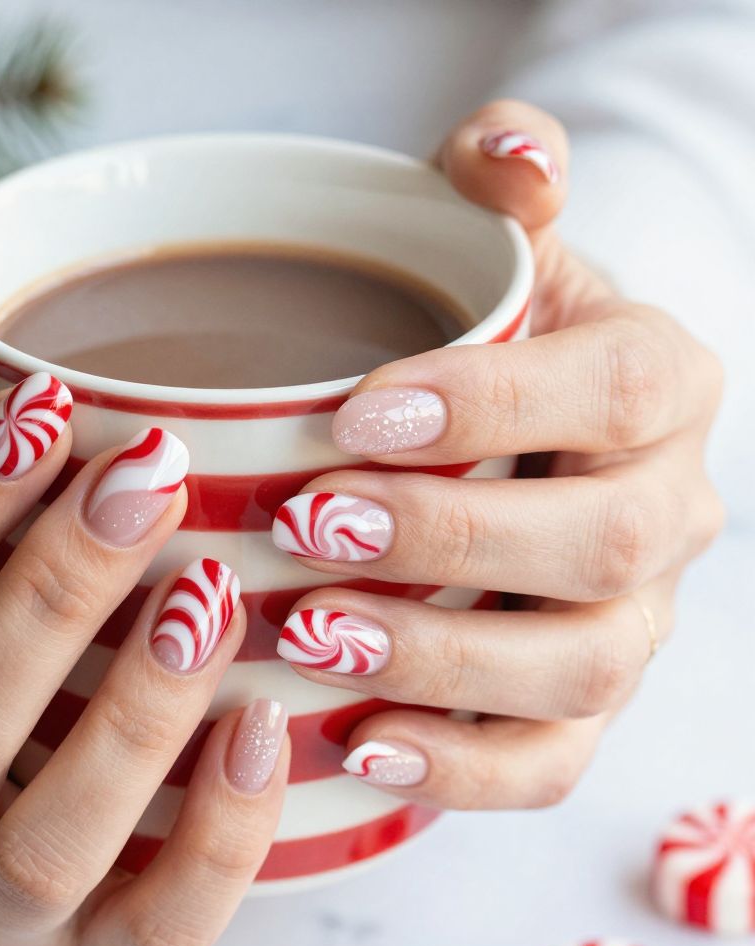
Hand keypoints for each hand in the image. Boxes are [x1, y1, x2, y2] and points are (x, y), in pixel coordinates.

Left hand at [273, 100, 723, 807]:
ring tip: (316, 637)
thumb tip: (508, 148)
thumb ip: (502, 183)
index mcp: (659, 383)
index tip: (352, 419)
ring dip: (443, 662)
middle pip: (598, 545)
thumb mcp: (499, 248)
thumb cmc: (493, 338)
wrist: (526, 435)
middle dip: (449, 543)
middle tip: (308, 526)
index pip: (616, 389)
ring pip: (576, 670)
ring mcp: (632, 620)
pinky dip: (459, 769)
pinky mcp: (580, 704)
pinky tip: (361, 743)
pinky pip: (548, 763)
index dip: (493, 408)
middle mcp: (666, 509)